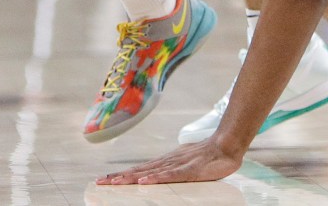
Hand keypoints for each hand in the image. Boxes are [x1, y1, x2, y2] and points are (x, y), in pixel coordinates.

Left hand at [95, 139, 242, 185]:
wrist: (227, 144)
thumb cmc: (208, 156)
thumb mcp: (186, 164)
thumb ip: (172, 170)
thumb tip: (157, 176)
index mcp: (166, 162)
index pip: (141, 169)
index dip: (123, 174)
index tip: (106, 179)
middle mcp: (168, 162)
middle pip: (140, 171)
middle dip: (120, 177)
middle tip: (100, 182)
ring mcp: (178, 164)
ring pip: (151, 173)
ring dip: (132, 178)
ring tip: (115, 182)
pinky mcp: (190, 170)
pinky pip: (171, 175)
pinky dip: (157, 179)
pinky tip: (145, 182)